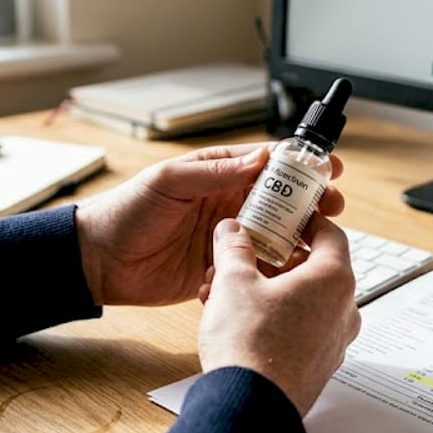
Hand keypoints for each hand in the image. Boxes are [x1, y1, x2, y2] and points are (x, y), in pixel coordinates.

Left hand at [75, 142, 343, 305]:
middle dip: (311, 202)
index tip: (328, 167)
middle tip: (333, 207)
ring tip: (317, 243)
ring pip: (276, 235)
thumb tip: (258, 160)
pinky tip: (286, 272)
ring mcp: (228, 238)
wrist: (99, 261)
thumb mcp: (168, 182)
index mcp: (218, 174)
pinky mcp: (222, 268)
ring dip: (298, 238)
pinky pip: (256, 268)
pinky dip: (272, 270)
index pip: (268, 164)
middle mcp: (228, 204)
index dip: (301, 164)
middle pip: (282, 201)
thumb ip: (213, 173)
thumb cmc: (126, 212)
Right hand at [197, 216, 359, 416]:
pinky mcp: (320, 366)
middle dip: (278, 259)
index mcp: (334, 280)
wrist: (250, 408)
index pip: (331, 234)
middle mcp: (344, 310)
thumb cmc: (249, 344)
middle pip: (317, 269)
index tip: (286, 216)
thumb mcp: (233, 282)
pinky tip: (242, 321)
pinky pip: (303, 330)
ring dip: (273, 290)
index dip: (306, 221)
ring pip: (306, 301)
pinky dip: (278, 318)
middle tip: (250, 254)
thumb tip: (232, 231)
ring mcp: (334, 342)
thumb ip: (233, 248)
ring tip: (233, 290)